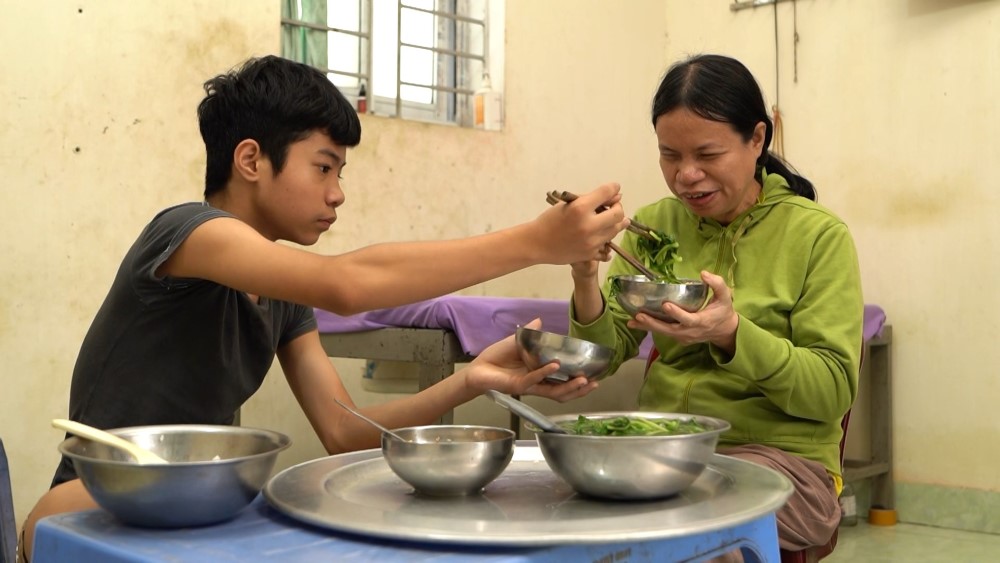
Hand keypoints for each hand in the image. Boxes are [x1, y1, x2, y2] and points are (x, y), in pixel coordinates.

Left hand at [466, 318, 597, 401]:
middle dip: (580, 389)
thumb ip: (530, 334)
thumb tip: (541, 320)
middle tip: (594, 382)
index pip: (563, 381)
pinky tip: (555, 366)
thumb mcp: (516, 342)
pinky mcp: (518, 386)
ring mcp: (528, 385)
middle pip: (563, 391)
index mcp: (539, 374)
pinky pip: (534, 380)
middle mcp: (537, 383)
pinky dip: (545, 373)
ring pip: (553, 392)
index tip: (593, 374)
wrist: (477, 367)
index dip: (577, 380)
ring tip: (583, 380)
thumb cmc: (496, 357)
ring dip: (569, 387)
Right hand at [535, 183, 629, 264]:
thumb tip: (617, 195)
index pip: (606, 192)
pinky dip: (606, 238)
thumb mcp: (568, 204)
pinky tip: (601, 235)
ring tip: (608, 220)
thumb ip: (592, 198)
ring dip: (615, 223)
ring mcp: (591, 242)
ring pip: (616, 230)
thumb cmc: (551, 220)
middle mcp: (588, 225)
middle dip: (618, 207)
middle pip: (618, 214)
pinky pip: (607, 246)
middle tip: (613, 207)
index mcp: (580, 208)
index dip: (613, 188)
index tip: (615, 188)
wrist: (537, 244)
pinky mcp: (591, 254)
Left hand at [627, 270, 738, 353]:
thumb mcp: (725, 296)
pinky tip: (636, 322)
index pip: (688, 319)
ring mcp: (684, 337)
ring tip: (632, 321)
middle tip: (639, 315)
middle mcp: (691, 332)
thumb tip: (704, 273)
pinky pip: (664, 333)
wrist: (724, 331)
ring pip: (664, 333)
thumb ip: (717, 284)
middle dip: (653, 323)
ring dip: (647, 327)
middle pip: (670, 330)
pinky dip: (651, 328)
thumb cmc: (723, 311)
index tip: (665, 304)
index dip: (676, 313)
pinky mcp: (679, 339)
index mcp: (702, 321)